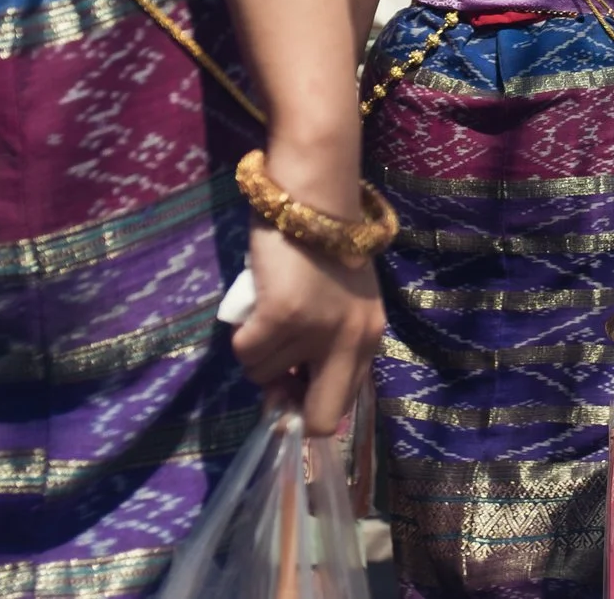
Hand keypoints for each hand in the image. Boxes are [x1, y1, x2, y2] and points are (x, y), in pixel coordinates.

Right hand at [230, 221, 384, 434]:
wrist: (314, 195)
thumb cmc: (325, 246)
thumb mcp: (344, 304)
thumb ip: (327, 345)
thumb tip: (287, 390)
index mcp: (370, 339)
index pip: (342, 408)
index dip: (310, 404)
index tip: (290, 388)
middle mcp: (350, 342)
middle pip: (319, 417)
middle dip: (287, 404)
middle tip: (272, 372)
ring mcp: (316, 332)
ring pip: (264, 375)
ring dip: (259, 350)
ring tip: (269, 310)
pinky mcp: (282, 316)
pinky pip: (246, 351)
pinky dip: (243, 332)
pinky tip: (257, 303)